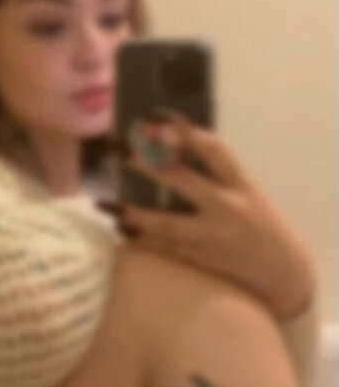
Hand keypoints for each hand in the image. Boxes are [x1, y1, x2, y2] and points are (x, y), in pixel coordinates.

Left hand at [109, 112, 316, 320]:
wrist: (280, 269)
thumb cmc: (258, 222)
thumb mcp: (246, 192)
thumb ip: (216, 174)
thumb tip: (170, 145)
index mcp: (241, 186)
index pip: (215, 152)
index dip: (186, 133)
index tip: (159, 117)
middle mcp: (227, 208)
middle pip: (186, 183)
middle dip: (153, 167)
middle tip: (123, 154)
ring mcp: (213, 237)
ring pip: (169, 224)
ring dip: (136, 215)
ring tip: (107, 204)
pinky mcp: (202, 259)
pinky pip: (166, 249)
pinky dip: (143, 241)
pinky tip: (120, 231)